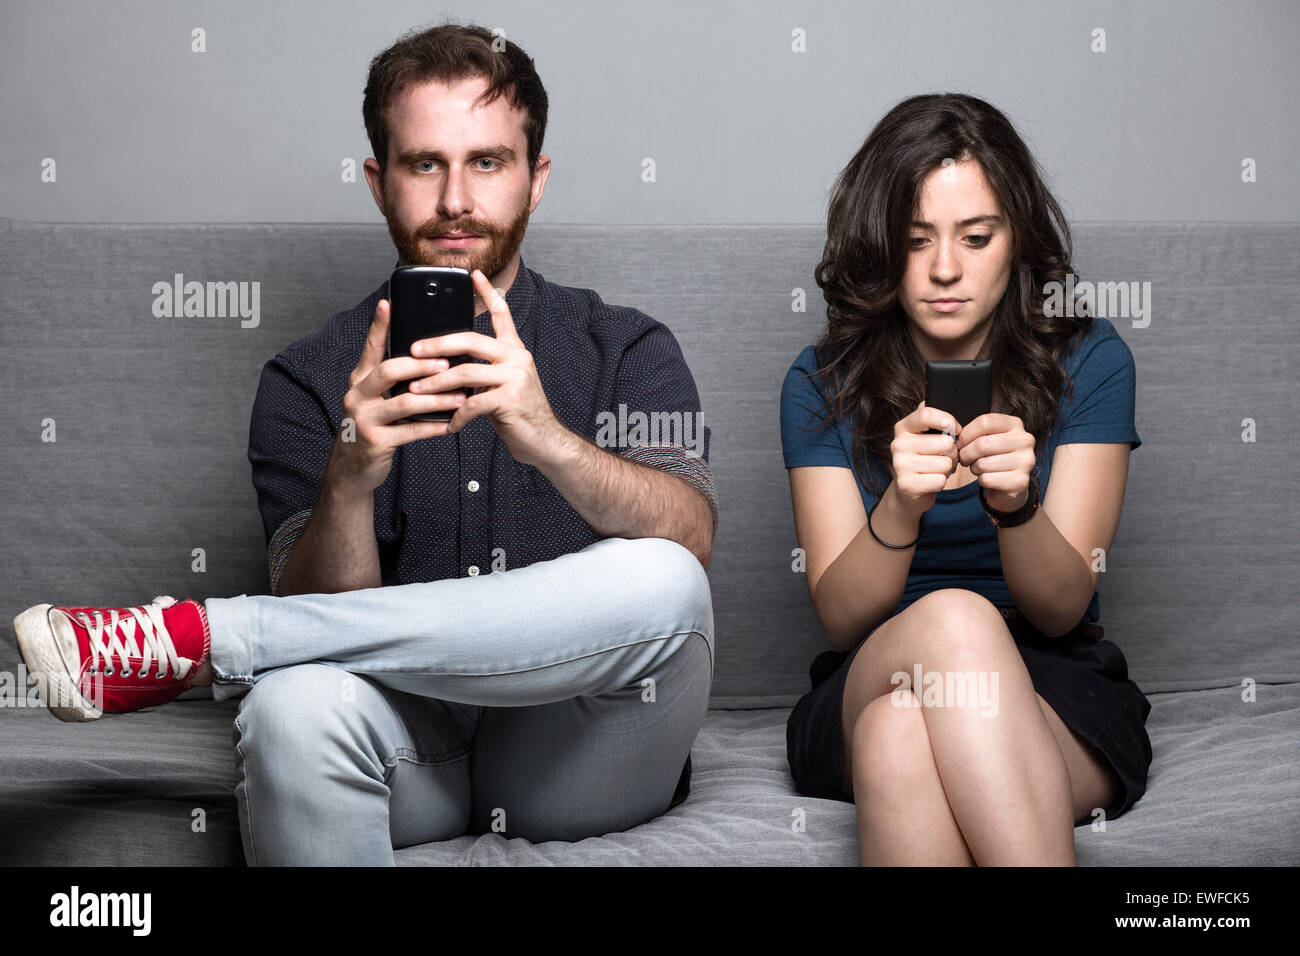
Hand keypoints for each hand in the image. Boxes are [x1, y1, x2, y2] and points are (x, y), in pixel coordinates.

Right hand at [330, 298, 468, 493]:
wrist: (352, 467)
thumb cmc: (373, 425)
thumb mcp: (376, 398)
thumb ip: (393, 379)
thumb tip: (426, 356)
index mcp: (360, 380)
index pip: (370, 347)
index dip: (379, 326)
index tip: (389, 303)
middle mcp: (358, 395)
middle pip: (389, 370)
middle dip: (420, 365)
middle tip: (448, 362)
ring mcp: (364, 419)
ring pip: (404, 402)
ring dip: (436, 399)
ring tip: (461, 396)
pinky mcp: (375, 442)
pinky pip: (410, 432)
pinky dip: (433, 427)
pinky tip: (451, 424)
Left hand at [407, 269, 568, 466]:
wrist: (543, 439)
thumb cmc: (518, 412)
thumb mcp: (503, 383)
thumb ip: (485, 368)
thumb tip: (450, 363)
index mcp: (514, 350)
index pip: (501, 314)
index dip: (488, 293)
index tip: (474, 275)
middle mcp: (517, 358)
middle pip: (471, 340)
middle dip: (438, 345)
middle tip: (414, 350)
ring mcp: (515, 377)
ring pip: (466, 372)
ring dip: (436, 383)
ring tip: (416, 390)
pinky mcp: (510, 399)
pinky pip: (473, 403)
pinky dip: (457, 415)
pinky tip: (449, 423)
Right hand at [889, 400, 962, 517]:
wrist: (908, 491)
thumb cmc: (924, 458)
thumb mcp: (925, 435)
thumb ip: (934, 419)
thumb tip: (952, 407)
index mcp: (903, 428)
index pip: (926, 414)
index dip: (948, 421)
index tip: (956, 430)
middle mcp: (898, 444)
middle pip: (945, 443)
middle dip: (953, 452)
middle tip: (944, 457)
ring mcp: (900, 465)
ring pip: (945, 463)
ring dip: (947, 469)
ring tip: (937, 470)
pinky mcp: (906, 485)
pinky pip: (940, 480)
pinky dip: (941, 483)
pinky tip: (931, 482)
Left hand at [955, 412, 1036, 510]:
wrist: (1010, 484)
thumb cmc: (994, 457)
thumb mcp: (988, 438)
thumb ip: (976, 433)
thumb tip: (954, 436)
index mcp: (1015, 424)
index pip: (984, 422)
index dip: (966, 434)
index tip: (960, 444)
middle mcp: (1025, 440)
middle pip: (982, 444)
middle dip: (965, 454)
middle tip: (963, 459)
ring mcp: (1026, 461)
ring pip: (983, 463)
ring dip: (973, 468)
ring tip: (978, 468)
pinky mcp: (1021, 481)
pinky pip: (988, 479)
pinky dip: (981, 480)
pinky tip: (987, 478)